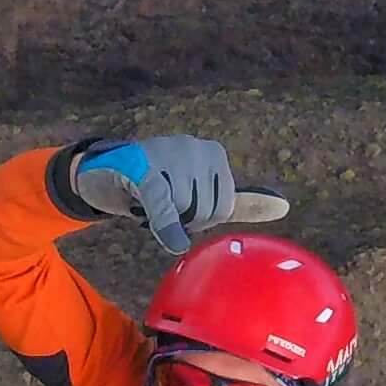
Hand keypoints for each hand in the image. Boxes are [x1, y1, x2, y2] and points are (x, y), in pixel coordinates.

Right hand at [71, 135, 289, 255]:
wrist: (102, 175)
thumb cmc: (156, 186)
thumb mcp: (200, 193)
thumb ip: (237, 203)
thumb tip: (283, 207)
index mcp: (214, 154)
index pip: (224, 207)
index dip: (202, 219)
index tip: (181, 208)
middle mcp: (194, 147)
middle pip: (204, 210)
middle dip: (183, 220)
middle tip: (161, 207)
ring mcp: (167, 152)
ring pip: (182, 209)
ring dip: (161, 219)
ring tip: (146, 201)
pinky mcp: (140, 165)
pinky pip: (162, 201)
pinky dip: (165, 223)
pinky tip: (169, 239)